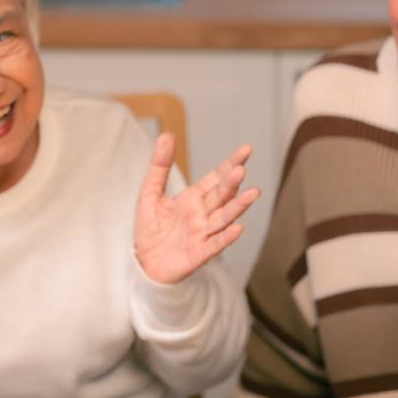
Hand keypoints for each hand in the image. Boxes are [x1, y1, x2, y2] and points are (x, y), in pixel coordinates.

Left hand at [134, 134, 260, 284]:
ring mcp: (203, 233)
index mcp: (194, 197)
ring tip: (252, 193)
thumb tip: (166, 135)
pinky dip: (226, 237)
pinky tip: (237, 228)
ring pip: (223, 218)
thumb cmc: (151, 228)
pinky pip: (214, 244)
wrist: (145, 262)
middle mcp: (203, 213)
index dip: (230, 164)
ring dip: (238, 207)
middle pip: (222, 195)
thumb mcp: (150, 192)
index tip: (246, 149)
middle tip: (241, 169)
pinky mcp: (198, 253)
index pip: (216, 178)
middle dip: (232, 182)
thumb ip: (159, 166)